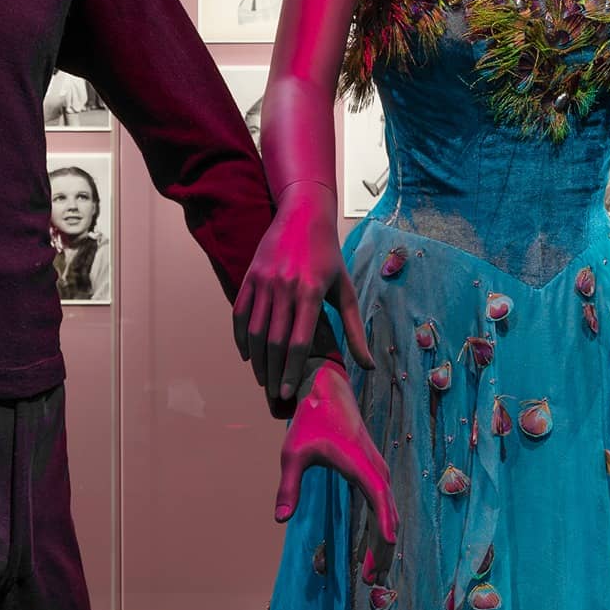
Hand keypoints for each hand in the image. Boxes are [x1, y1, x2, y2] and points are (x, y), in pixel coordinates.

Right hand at [233, 183, 373, 405]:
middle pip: (274, 341)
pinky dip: (241, 338)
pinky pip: (240, 314)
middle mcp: (285, 287)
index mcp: (311, 292)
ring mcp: (264, 281)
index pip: (298, 341)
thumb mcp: (345, 290)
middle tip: (274, 394)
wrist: (303, 216)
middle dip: (273, 372)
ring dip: (256, 359)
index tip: (288, 391)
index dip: (291, 369)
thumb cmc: (329, 256)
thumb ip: (355, 330)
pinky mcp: (250, 276)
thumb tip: (368, 366)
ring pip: (255, 330)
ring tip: (262, 379)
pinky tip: (247, 355)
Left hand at [274, 360, 398, 578]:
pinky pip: (383, 504)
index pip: (378, 500)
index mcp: (360, 464)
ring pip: (388, 511)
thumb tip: (280, 520)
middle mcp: (375, 468)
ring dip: (382, 542)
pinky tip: (372, 549)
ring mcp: (378, 469)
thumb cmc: (310, 421)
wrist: (327, 391)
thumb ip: (288, 487)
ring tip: (372, 573)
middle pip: (387, 513)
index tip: (385, 550)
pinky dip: (380, 527)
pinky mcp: (374, 472)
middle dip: (381, 548)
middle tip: (370, 581)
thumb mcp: (292, 454)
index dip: (383, 526)